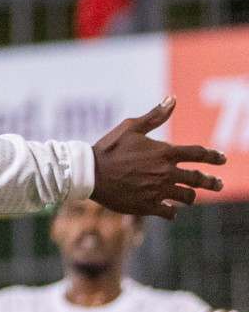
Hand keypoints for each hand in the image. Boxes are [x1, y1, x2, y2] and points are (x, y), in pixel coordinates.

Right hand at [90, 97, 225, 218]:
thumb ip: (155, 116)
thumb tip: (172, 99)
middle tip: (219, 184)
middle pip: (199, 179)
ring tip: (191, 197)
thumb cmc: (109, 148)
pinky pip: (168, 212)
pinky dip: (171, 211)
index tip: (222, 159)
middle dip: (213, 182)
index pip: (199, 154)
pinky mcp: (147, 206)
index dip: (214, 156)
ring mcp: (158, 191)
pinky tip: (169, 209)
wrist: (89, 173)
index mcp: (165, 152)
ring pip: (187, 197)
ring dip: (191, 197)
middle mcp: (166, 173)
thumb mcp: (130, 127)